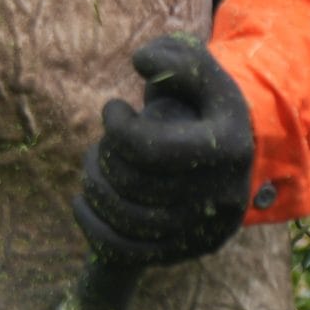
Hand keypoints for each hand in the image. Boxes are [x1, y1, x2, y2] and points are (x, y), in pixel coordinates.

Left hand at [72, 35, 256, 265]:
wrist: (227, 152)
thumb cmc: (199, 102)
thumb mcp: (197, 70)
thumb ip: (173, 56)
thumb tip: (142, 63)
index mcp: (229, 146)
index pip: (152, 148)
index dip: (117, 127)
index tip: (113, 108)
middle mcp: (224, 193)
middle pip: (136, 185)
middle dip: (104, 155)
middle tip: (102, 139)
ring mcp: (206, 229)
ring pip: (129, 221)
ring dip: (95, 187)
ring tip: (92, 165)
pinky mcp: (188, 252)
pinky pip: (130, 253)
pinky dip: (94, 228)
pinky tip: (80, 200)